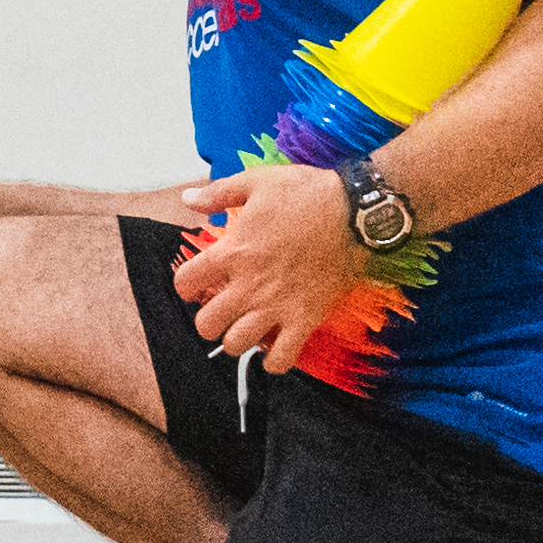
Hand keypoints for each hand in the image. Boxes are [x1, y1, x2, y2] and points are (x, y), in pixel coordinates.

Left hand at [172, 162, 360, 372]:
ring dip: (237, 340)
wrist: (357, 212)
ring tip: (247, 329)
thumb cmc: (307, 193)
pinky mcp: (306, 318)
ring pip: (236, 344)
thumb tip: (187, 199)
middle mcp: (248, 285)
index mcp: (232, 252)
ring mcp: (277, 305)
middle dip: (209, 321)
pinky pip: (281, 358)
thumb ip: (218, 193)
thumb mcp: (257, 181)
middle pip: (207, 325)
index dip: (186, 285)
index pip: (186, 282)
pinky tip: (274, 349)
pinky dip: (274, 361)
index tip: (197, 284)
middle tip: (222, 311)